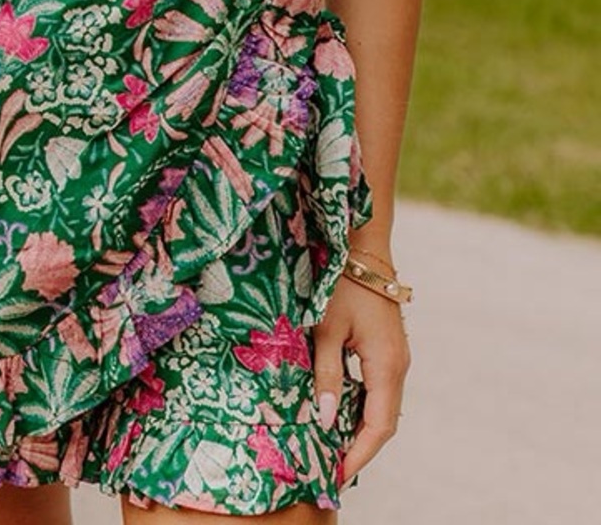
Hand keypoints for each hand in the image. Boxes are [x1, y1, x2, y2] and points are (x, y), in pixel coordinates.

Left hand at [312, 262, 410, 485]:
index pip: (379, 426)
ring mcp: (396, 357)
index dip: (360, 454)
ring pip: (382, 405)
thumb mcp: (326, 329)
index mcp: (387, 365)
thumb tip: (327, 420)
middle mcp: (398, 366)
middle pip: (384, 421)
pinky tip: (338, 413)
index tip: (339, 475)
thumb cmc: (341, 285)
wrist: (363, 249)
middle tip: (331, 468)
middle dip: (360, 448)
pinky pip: (378, 388)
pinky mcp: (388, 348)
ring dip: (360, 428)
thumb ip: (327, 374)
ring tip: (331, 447)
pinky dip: (361, 407)